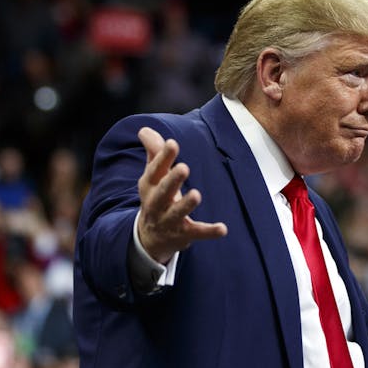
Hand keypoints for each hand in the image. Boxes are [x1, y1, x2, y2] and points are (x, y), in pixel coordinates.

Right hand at [136, 127, 227, 263]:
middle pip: (162, 192)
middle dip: (172, 180)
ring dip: (186, 204)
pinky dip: (209, 232)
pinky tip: (223, 228)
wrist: (150, 237)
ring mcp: (168, 221)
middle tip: (184, 167)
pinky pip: (196, 233)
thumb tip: (144, 129)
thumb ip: (153, 152)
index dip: (162, 157)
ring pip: (177, 213)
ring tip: (197, 194)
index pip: (154, 170)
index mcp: (148, 186)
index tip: (173, 143)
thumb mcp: (152, 176)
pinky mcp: (183, 234)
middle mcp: (156, 204)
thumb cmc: (156, 196)